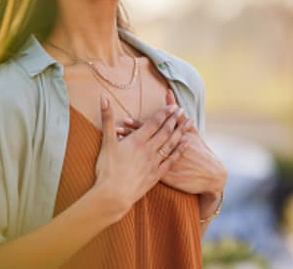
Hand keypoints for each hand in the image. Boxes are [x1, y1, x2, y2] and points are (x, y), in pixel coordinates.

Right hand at [94, 93, 186, 219]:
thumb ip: (107, 118)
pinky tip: (186, 144)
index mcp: (137, 140)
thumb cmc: (107, 168)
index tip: (172, 105)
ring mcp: (154, 162)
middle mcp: (148, 149)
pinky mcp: (156, 175)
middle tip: (182, 110)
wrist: (113, 195)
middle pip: (165, 131)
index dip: (164, 113)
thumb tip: (103, 96)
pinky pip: (171, 160)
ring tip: (189, 122)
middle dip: (174, 119)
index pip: (154, 122)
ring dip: (181, 131)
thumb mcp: (106, 141)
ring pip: (171, 143)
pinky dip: (180, 150)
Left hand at [121, 90, 227, 199]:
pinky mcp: (164, 177)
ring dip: (129, 150)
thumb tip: (168, 93)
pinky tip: (123, 164)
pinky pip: (146, 171)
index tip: (125, 120)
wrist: (210, 175)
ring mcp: (164, 165)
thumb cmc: (199, 150)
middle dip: (129, 136)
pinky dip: (135, 166)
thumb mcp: (190, 131)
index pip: (151, 129)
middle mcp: (165, 150)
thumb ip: (176, 113)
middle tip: (115, 130)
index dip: (137, 125)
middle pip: (144, 142)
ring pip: (142, 156)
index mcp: (171, 138)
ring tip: (115, 145)